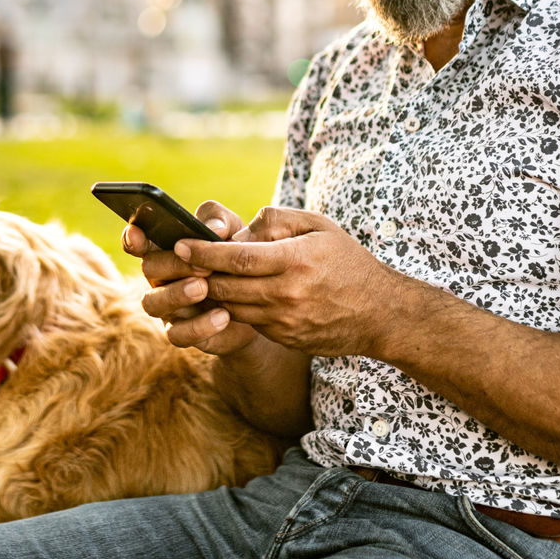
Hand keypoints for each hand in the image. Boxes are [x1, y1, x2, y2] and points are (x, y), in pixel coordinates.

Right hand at [123, 200, 257, 356]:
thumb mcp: (233, 232)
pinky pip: (177, 335)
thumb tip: (215, 228)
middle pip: (149, 268)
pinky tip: (223, 316)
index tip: (137, 233)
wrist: (256, 302)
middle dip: (174, 265)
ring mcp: (167, 307)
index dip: (132, 238)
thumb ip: (221, 221)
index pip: (138, 241)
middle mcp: (160, 278)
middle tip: (204, 266)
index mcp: (166, 249)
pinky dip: (199, 327)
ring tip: (205, 288)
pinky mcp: (181, 332)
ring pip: (153, 303)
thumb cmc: (235, 259)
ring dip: (177, 294)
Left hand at [171, 207, 416, 356]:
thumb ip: (277, 220)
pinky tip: (232, 295)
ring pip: (232, 307)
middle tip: (180, 262)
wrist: (379, 312)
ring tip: (201, 278)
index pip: (236, 257)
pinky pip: (249, 322)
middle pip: (226, 285)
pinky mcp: (285, 338)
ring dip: (213, 293)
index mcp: (295, 260)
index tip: (181, 244)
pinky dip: (235, 308)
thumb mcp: (319, 226)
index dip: (203, 251)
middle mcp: (286, 294)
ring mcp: (284, 321)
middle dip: (199, 274)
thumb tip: (240, 229)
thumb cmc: (347, 261)